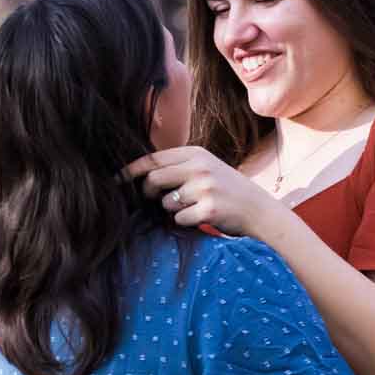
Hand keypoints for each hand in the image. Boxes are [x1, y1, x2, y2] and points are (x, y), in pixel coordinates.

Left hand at [125, 146, 276, 237]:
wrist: (258, 209)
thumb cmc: (226, 189)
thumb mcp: (206, 167)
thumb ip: (178, 166)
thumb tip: (139, 174)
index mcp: (196, 153)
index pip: (153, 159)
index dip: (131, 170)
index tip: (117, 180)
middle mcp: (200, 167)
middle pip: (153, 179)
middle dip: (148, 193)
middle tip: (156, 200)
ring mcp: (205, 187)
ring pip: (166, 202)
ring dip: (171, 209)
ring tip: (191, 207)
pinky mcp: (209, 208)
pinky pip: (179, 218)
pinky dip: (184, 221)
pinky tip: (200, 217)